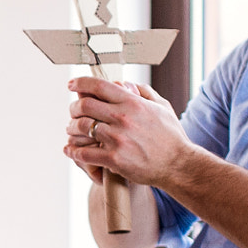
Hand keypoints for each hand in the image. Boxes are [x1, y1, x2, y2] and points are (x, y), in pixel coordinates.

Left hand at [63, 77, 192, 188]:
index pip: (99, 86)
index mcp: (132, 103)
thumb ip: (143, 92)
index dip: (80, 83)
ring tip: (71, 130)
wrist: (178, 165)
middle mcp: (122, 118)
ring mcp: (117, 139)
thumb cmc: (171, 136)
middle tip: (73, 111)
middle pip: (84, 105)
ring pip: (81, 127)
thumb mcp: (162, 107)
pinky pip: (84, 153)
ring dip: (71, 128)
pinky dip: (73, 151)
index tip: (71, 84)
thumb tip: (125, 84)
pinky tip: (69, 150)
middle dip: (73, 107)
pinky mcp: (114, 159)